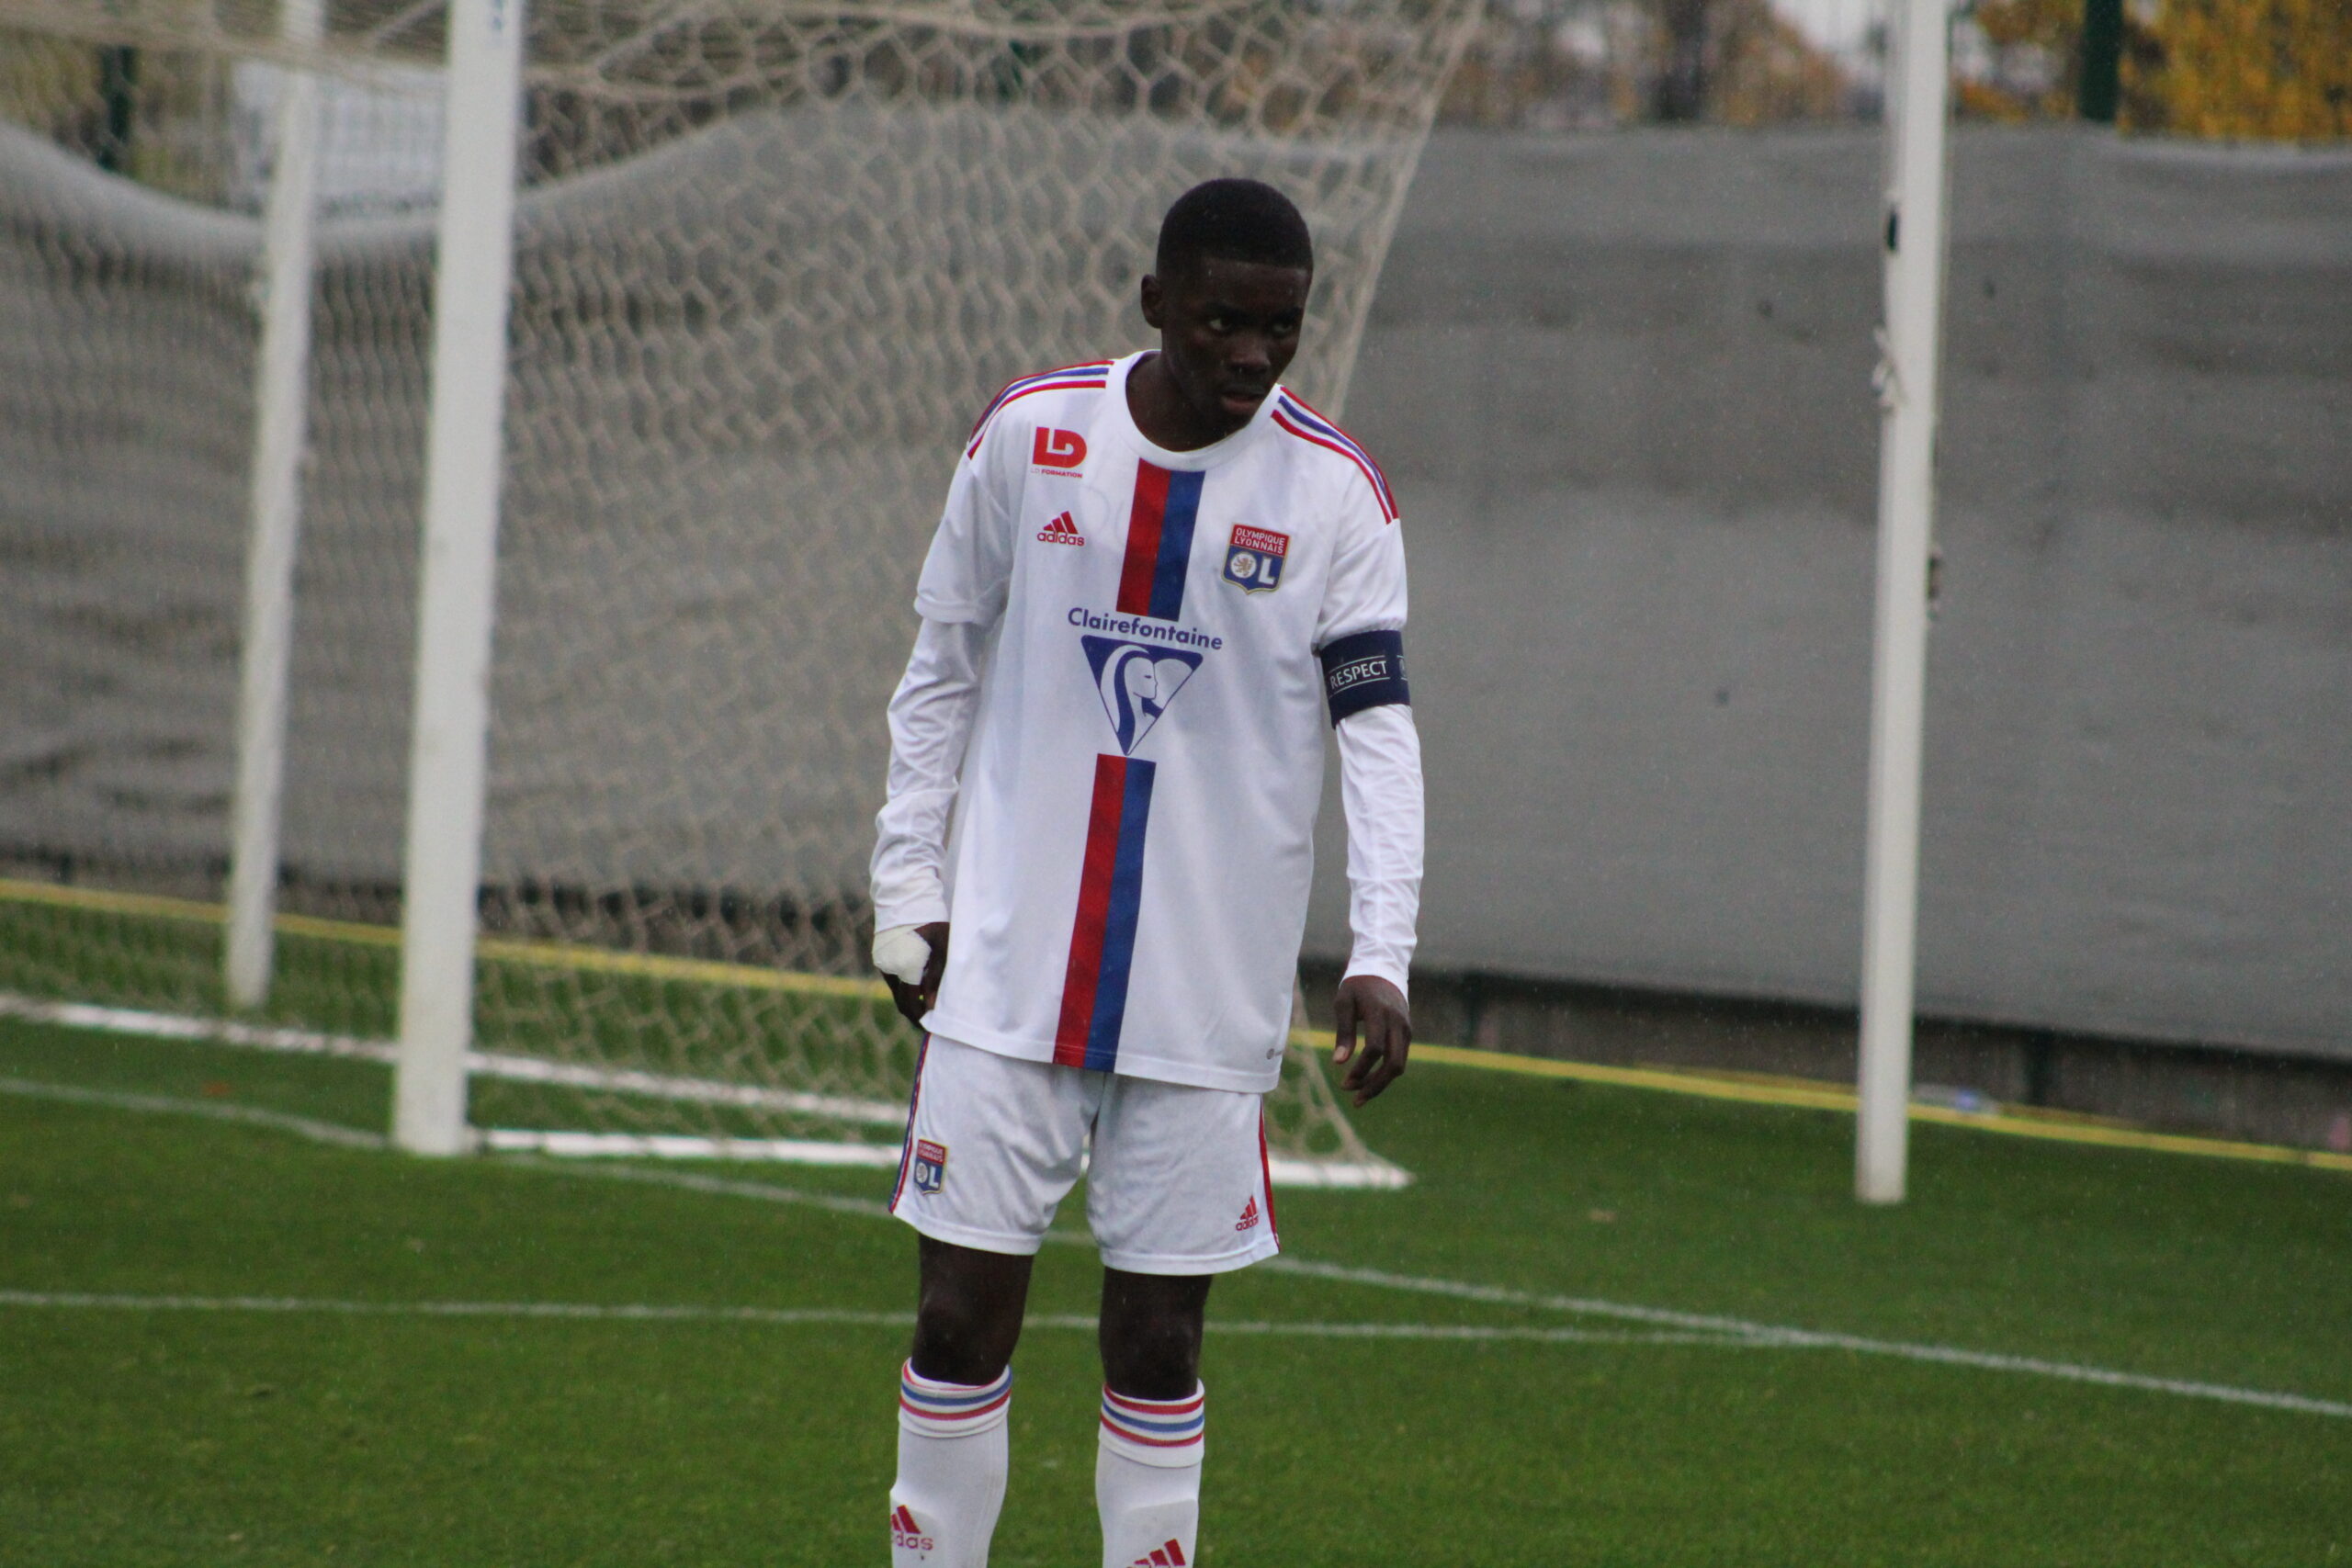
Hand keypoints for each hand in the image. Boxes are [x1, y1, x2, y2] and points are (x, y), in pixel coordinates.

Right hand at [882, 921, 950, 1030]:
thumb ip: (936, 978)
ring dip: (909, 999)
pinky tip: (918, 983)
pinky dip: (904, 985)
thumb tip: (931, 1006)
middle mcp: (890, 968)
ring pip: (896, 990)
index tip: (931, 1026)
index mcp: (906, 967)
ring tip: (927, 1002)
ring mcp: (882, 962)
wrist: (906, 897)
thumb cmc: (932, 921)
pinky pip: (892, 978)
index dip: (920, 1019)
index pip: (911, 1005)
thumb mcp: (942, 949)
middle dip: (914, 1013)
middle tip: (929, 1021)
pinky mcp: (879, 956)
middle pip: (901, 1002)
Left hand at [1331, 974, 1409, 1106]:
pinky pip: (1399, 1059)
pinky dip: (1385, 1073)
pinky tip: (1368, 1081)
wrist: (1383, 969)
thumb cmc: (1357, 986)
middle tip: (1355, 1100)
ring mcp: (1405, 1029)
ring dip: (1380, 1083)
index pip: (1375, 1048)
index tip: (1344, 1082)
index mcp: (1381, 1013)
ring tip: (1358, 1095)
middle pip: (1394, 1064)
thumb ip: (1343, 1032)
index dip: (1361, 1069)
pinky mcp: (1407, 1033)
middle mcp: (1398, 1023)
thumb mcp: (1344, 1003)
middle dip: (1375, 1086)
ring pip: (1399, 1065)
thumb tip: (1338, 1063)